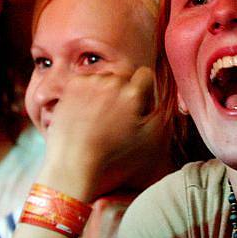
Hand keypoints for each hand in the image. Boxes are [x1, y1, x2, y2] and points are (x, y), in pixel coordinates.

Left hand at [39, 66, 165, 200]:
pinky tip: (85, 112)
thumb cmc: (112, 156)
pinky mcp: (73, 84)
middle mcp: (113, 82)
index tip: (136, 106)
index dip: (143, 90)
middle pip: (124, 76)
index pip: (146, 75)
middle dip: (123, 91)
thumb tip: (164, 99)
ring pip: (105, 77)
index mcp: (133, 93)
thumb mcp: (149, 139)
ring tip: (99, 116)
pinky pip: (86, 80)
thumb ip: (161, 112)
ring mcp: (91, 82)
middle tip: (117, 115)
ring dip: (104, 91)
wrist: (74, 162)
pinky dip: (86, 92)